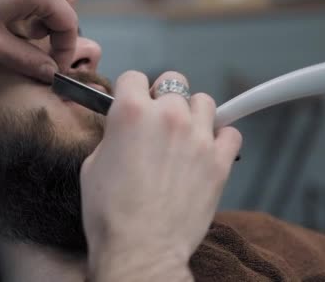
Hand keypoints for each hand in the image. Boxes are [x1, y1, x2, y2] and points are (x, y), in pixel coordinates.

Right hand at [80, 71, 241, 280]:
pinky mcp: (219, 161)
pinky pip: (231, 132)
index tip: (132, 102)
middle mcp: (168, 116)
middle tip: (158, 121)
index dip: (130, 91)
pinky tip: (207, 152)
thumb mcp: (93, 164)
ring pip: (205, 102)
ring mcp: (198, 137)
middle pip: (174, 82)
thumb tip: (121, 130)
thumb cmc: (110, 213)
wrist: (140, 248)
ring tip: (184, 136)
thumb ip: (112, 136)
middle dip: (164, 97)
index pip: (134, 77)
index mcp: (131, 112)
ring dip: (193, 114)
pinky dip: (221, 138)